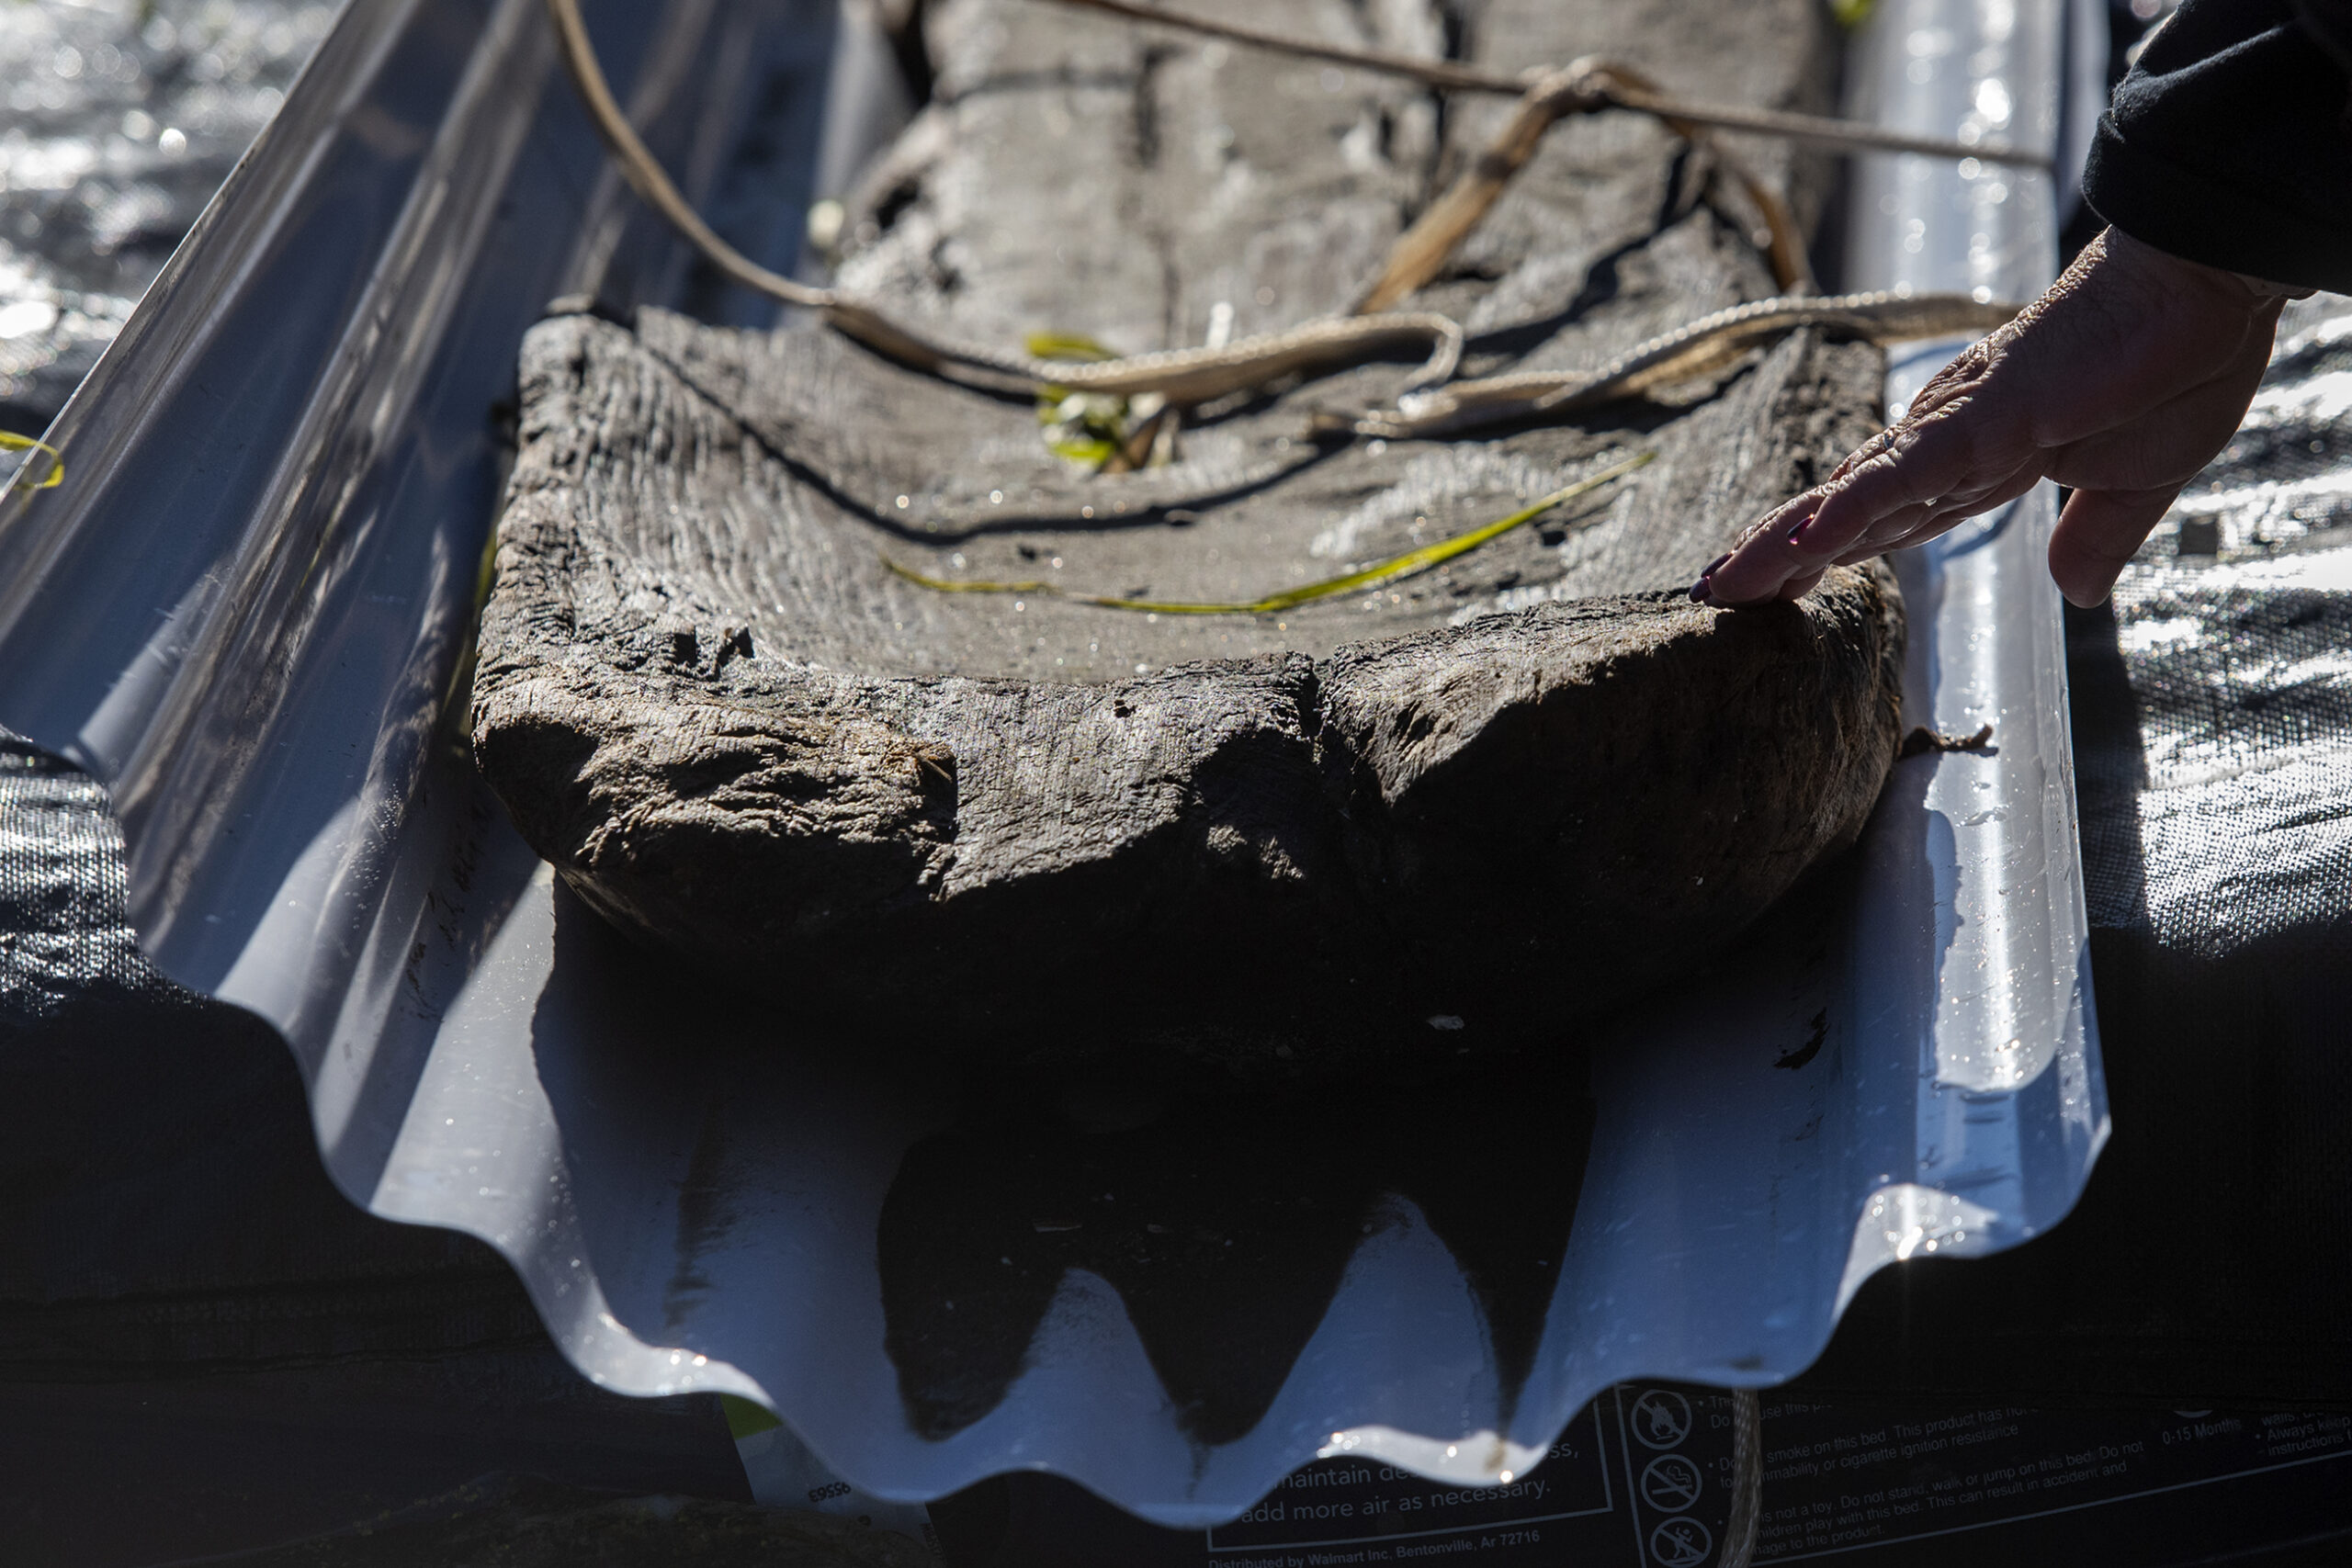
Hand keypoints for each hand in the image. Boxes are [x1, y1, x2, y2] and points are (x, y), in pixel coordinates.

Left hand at [1695, 228, 2295, 609]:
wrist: (2202, 286)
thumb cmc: (2173, 363)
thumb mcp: (2133, 483)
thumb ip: (2094, 536)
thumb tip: (2078, 594)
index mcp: (1978, 465)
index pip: (1882, 523)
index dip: (1822, 556)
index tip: (1770, 588)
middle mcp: (1946, 447)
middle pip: (1842, 514)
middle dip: (1776, 557)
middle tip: (1711, 594)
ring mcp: (1955, 430)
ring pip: (1851, 498)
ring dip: (1785, 542)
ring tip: (1723, 584)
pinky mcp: (1980, 418)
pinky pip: (1905, 472)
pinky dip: (1852, 506)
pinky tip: (1803, 541)